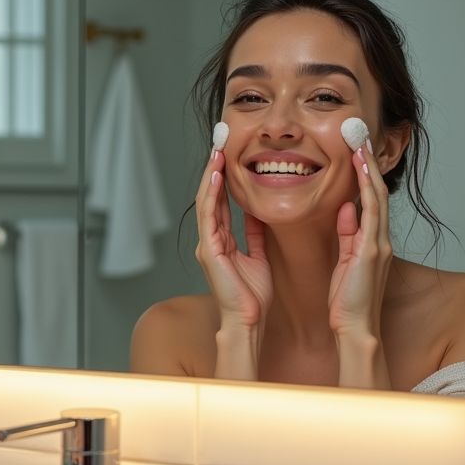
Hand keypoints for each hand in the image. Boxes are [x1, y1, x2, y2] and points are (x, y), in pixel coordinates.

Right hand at [195, 150, 273, 330]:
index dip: (223, 179)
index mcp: (221, 241)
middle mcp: (210, 240)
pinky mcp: (209, 250)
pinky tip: (217, 177)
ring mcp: (207, 244)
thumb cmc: (253, 295)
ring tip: (217, 152)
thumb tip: (257, 214)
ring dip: (211, 176)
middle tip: (220, 145)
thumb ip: (255, 235)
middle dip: (214, 170)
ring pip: (206, 202)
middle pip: (210, 197)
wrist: (248, 319)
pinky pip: (209, 216)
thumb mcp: (258, 256)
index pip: (220, 203)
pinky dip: (212, 195)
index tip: (230, 157)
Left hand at [328, 144, 393, 387]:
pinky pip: (371, 215)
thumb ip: (348, 234)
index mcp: (372, 240)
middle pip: (378, 192)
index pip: (371, 199)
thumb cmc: (346, 299)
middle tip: (359, 137)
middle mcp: (380, 238)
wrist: (354, 326)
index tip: (356, 150)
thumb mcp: (345, 260)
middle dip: (369, 164)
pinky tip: (361, 175)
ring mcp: (378, 244)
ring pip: (377, 198)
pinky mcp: (371, 252)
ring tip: (360, 146)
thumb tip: (346, 209)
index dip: (364, 173)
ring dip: (369, 171)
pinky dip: (368, 192)